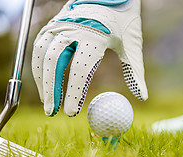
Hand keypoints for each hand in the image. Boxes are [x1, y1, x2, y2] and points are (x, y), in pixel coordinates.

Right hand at [32, 0, 146, 116]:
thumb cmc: (123, 19)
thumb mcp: (132, 43)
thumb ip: (135, 70)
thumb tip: (143, 97)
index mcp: (94, 35)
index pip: (80, 69)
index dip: (74, 93)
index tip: (71, 113)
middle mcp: (72, 28)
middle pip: (54, 63)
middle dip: (51, 90)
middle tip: (52, 112)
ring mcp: (59, 24)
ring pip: (42, 55)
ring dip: (42, 80)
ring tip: (48, 101)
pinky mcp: (53, 23)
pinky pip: (40, 47)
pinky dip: (39, 67)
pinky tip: (44, 82)